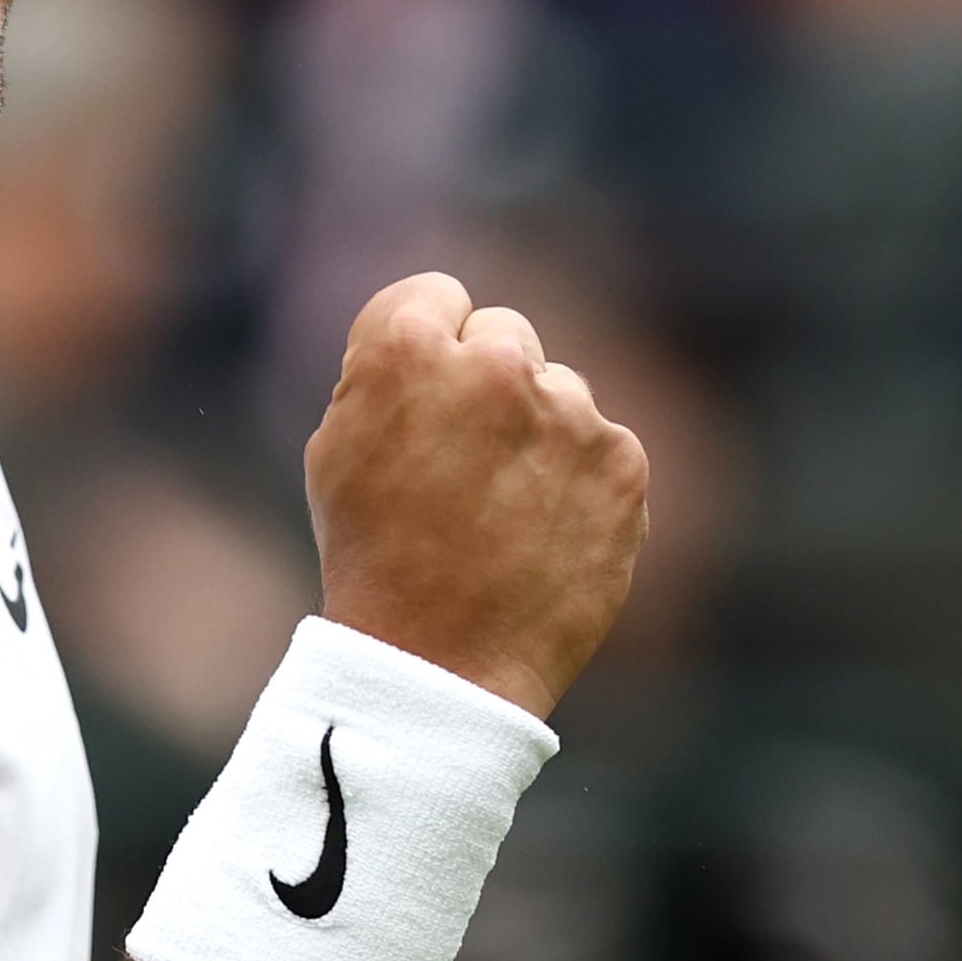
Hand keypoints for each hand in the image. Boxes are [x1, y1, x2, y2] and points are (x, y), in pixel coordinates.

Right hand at [304, 272, 649, 720]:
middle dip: (487, 384)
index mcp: (407, 347)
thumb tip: (441, 337)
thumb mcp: (338, 446)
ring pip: (559, 393)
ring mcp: (570, 411)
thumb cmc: (373, 556)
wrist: (440, 665)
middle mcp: (496, 363)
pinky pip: (601, 445)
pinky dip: (579, 482)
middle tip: (462, 463)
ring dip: (537, 434)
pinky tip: (544, 533)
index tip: (423, 399)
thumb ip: (387, 371)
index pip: (436, 295)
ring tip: (501, 513)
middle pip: (504, 336)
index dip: (426, 349)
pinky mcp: (623, 462)